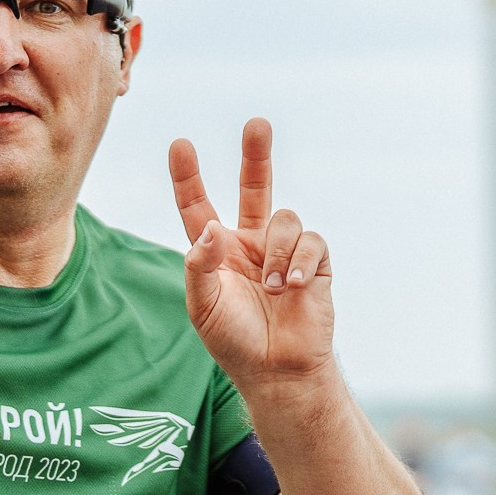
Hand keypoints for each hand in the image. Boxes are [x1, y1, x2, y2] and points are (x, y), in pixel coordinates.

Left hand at [169, 119, 332, 388]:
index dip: (188, 177)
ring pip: (284, 217)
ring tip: (275, 288)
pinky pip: (310, 240)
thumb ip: (199, 265)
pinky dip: (300, 262)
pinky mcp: (314, 262)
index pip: (198, 206)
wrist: (278, 371)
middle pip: (253, 187)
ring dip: (277, 252)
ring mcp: (283, 251)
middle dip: (256, 155)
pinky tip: (295, 289)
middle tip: (257, 123)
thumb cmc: (234, 341)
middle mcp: (251, 243)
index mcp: (217, 251)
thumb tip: (211, 229)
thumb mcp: (202, 305)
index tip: (180, 145)